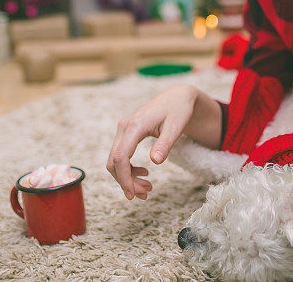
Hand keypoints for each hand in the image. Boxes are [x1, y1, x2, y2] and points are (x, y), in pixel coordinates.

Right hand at [106, 84, 196, 200]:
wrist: (177, 97)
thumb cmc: (178, 110)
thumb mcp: (176, 127)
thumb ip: (165, 144)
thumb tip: (155, 161)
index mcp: (135, 125)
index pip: (121, 156)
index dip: (124, 178)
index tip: (133, 194)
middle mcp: (124, 127)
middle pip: (114, 161)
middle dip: (126, 181)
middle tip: (145, 194)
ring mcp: (124, 129)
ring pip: (115, 160)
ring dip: (127, 177)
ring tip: (147, 188)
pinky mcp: (127, 133)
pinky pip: (121, 154)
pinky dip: (129, 168)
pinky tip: (145, 172)